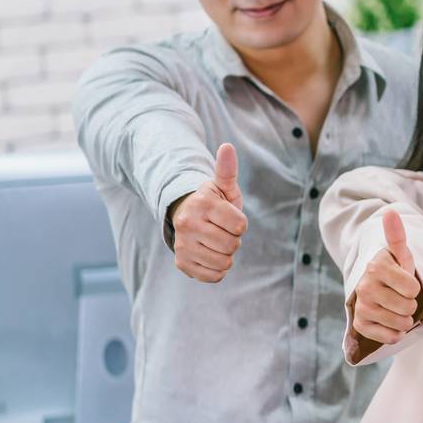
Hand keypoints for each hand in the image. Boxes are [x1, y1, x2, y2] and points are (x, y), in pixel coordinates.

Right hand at [169, 143, 246, 282]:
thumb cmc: (214, 202)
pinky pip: (214, 276)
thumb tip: (227, 146)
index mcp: (201, 204)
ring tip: (216, 241)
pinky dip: (218, 269)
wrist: (187, 217)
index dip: (240, 223)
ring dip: (227, 254)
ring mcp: (182, 245)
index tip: (229, 217)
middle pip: (232, 246)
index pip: (240, 226)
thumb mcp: (223, 186)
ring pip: (224, 263)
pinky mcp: (182, 263)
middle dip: (234, 239)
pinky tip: (210, 254)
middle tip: (222, 230)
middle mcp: (187, 224)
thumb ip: (227, 170)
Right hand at [352, 210, 422, 344]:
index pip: (413, 289)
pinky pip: (392, 337)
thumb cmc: (395, 270)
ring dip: (405, 318)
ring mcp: (361, 308)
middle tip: (401, 296)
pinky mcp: (361, 326)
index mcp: (375, 267)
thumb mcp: (400, 254)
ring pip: (402, 324)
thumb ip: (397, 235)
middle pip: (408, 308)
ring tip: (396, 307)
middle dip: (411, 304)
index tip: (405, 281)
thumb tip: (391, 211)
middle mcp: (364, 287)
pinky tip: (389, 320)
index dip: (415, 287)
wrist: (378, 289)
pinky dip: (396, 332)